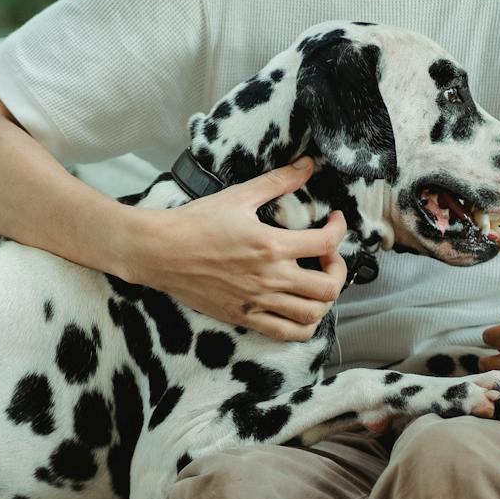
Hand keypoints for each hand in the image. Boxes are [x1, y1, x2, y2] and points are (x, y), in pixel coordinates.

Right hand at [128, 156, 348, 341]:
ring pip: (312, 315)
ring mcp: (257, 302)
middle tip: (328, 257)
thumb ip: (278, 181)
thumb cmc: (195, 223)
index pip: (326, 243)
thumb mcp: (239, 196)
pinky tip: (298, 306)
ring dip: (324, 299)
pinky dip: (303, 324)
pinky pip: (286, 333)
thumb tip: (307, 165)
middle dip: (338, 270)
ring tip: (315, 282)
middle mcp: (269, 278)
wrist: (159, 252)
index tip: (334, 221)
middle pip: (328, 287)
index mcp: (271, 245)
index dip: (340, 230)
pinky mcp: (244, 317)